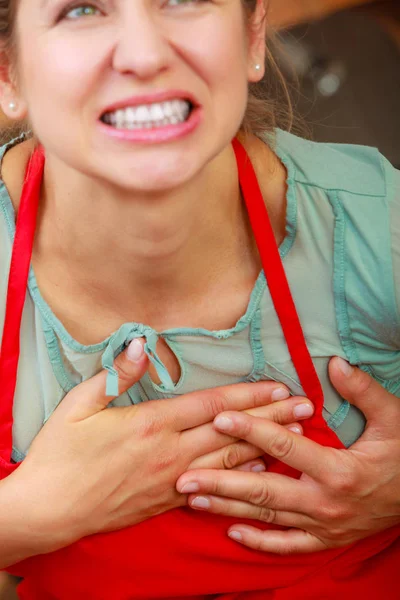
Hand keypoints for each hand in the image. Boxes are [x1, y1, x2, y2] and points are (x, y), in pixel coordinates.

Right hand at [3, 339, 313, 566]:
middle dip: (272, 417)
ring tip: (296, 434)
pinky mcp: (169, 501)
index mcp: (151, 424)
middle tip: (306, 407)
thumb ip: (118, 374)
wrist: (49, 510)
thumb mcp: (80, 405)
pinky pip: (216, 488)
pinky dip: (243, 477)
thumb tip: (144, 344)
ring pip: (231, 460)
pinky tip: (263, 469)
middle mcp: (170, 453)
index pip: (212, 405)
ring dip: (267, 444)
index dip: (249, 394)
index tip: (278, 385)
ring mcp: (172, 480)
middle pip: (232, 431)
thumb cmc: (61, 455)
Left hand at [177, 357, 399, 553]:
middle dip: (221, 482)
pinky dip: (259, 543)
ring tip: (193, 500)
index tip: (220, 417)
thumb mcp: (393, 419)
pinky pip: (288, 546)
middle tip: (185, 476)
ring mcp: (323, 526)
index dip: (251, 429)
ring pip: (267, 518)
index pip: (285, 447)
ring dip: (228, 509)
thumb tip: (335, 363)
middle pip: (264, 490)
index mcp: (339, 470)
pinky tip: (231, 533)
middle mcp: (326, 502)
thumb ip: (363, 391)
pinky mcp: (325, 539)